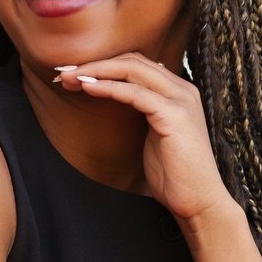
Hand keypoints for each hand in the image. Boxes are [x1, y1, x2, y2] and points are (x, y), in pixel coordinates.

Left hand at [55, 55, 233, 222]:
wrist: (199, 202)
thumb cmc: (174, 176)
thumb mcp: (154, 135)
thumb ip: (142, 112)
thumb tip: (117, 97)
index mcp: (179, 92)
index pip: (137, 64)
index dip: (103, 65)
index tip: (72, 75)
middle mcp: (183, 89)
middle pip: (132, 60)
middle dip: (94, 63)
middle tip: (62, 73)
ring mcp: (181, 100)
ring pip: (132, 69)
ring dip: (96, 71)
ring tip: (68, 78)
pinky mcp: (174, 115)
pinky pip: (134, 92)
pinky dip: (108, 87)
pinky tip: (87, 88)